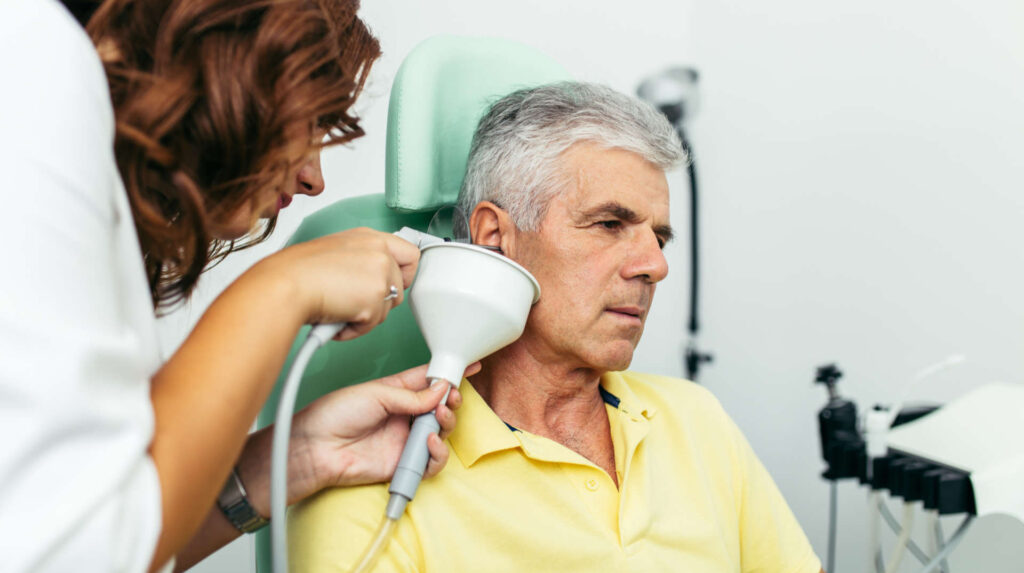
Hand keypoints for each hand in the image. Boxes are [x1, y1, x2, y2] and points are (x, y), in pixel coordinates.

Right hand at [253, 227, 419, 340]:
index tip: (393, 284)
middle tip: (356, 302)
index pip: (409, 254)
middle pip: (401, 286)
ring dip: (365, 316)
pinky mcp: (376, 297)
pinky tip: (336, 318)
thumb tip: (369, 281)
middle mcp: (379, 251)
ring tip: (339, 309)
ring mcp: (381, 273)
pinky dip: (354, 329)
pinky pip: (373, 324)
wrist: (285, 284)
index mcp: (369, 237)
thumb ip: (360, 262)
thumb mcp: (336, 254)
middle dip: (381, 300)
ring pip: (388, 307)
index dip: (404, 274)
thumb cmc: (298, 272)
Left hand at [280, 363, 475, 504]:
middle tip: (451, 397)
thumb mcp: (376, 394)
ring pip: (441, 433)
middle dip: (451, 400)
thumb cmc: (334, 415)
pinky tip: (430, 441)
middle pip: (440, 407)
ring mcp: (404, 440)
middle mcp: (403, 416)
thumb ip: (411, 395)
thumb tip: (441, 389)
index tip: (469, 365)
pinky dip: (438, 452)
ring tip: (440, 416)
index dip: (449, 373)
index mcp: (396, 392)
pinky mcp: (403, 463)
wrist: (316, 448)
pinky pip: (431, 462)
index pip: (429, 380)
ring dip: (447, 422)